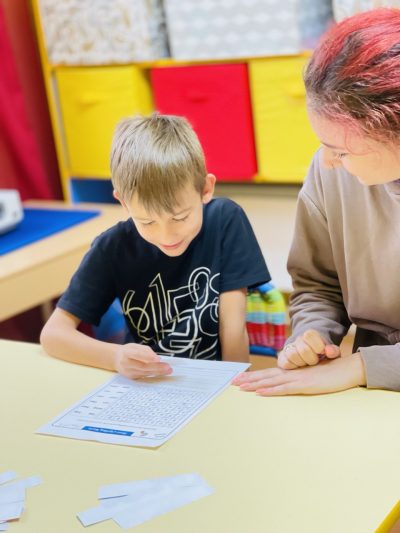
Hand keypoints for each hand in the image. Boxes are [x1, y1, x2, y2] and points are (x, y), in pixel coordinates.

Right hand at [114, 343, 171, 378]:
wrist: (116, 359)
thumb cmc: (128, 351)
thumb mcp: (135, 346)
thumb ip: (145, 350)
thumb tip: (156, 358)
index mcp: (126, 352)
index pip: (138, 355)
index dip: (148, 357)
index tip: (158, 359)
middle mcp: (126, 363)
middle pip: (143, 366)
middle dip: (157, 367)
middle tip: (168, 367)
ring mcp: (128, 372)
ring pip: (145, 372)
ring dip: (157, 372)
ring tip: (168, 370)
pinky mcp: (131, 377)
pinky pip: (144, 376)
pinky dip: (153, 374)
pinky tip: (161, 373)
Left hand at [232, 353, 365, 395]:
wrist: (347, 368)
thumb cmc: (332, 373)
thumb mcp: (313, 376)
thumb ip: (301, 379)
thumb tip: (291, 385)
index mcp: (293, 371)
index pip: (269, 373)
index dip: (254, 376)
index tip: (241, 379)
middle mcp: (292, 373)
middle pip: (265, 376)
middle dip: (248, 380)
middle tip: (232, 383)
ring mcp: (297, 378)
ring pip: (271, 382)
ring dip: (255, 385)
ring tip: (241, 387)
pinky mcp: (304, 385)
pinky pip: (284, 389)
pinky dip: (271, 391)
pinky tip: (260, 392)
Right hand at [278, 329, 340, 368]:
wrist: (310, 351)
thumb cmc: (322, 353)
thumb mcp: (330, 351)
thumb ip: (333, 351)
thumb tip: (329, 351)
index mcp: (310, 335)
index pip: (309, 335)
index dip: (317, 346)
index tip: (322, 352)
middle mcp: (298, 340)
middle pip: (303, 349)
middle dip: (311, 358)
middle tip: (315, 362)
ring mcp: (289, 348)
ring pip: (292, 355)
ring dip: (301, 363)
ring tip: (307, 365)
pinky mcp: (283, 358)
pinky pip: (285, 363)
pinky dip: (292, 366)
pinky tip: (299, 368)